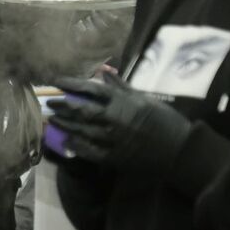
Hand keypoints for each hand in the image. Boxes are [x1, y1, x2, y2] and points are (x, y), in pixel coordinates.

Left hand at [47, 72, 192, 175]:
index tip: (57, 81)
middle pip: (81, 110)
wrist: (179, 149)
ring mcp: (112, 139)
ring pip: (81, 130)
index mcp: (121, 102)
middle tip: (49, 102)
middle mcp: (113, 119)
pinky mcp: (114, 157)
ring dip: (65, 124)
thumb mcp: (144, 98)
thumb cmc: (164, 120)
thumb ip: (121, 87)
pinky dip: (77, 146)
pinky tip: (67, 142)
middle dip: (63, 105)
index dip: (71, 84)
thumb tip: (104, 72)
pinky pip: (89, 152)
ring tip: (53, 119)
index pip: (90, 89)